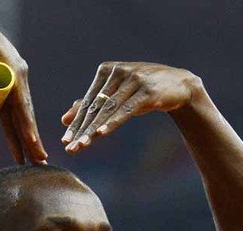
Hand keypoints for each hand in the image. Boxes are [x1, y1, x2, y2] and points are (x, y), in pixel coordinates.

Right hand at [0, 14, 46, 163]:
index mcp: (1, 93)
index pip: (12, 121)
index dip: (17, 139)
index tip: (21, 158)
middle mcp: (13, 87)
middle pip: (23, 120)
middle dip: (30, 143)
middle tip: (39, 163)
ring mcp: (17, 78)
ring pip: (25, 114)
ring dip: (31, 137)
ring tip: (38, 157)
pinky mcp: (16, 73)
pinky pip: (21, 102)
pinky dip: (26, 121)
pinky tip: (32, 137)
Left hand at [61, 62, 199, 152]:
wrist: (179, 85)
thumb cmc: (143, 92)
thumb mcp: (116, 96)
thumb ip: (92, 105)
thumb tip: (64, 119)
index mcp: (106, 71)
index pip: (88, 102)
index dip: (76, 123)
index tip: (65, 141)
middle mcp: (118, 72)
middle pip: (96, 107)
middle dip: (81, 129)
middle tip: (70, 148)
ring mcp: (133, 80)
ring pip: (109, 109)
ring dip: (94, 130)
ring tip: (82, 145)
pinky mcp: (147, 92)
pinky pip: (126, 110)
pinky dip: (113, 122)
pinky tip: (101, 133)